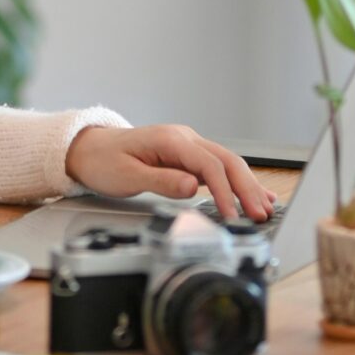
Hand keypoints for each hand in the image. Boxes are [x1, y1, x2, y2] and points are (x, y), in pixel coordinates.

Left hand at [65, 123, 276, 222]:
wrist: (90, 149)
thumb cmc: (105, 161)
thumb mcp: (128, 174)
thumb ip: (162, 180)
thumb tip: (192, 186)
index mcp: (171, 140)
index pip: (208, 165)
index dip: (224, 191)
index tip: (233, 215)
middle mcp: (184, 138)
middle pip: (226, 160)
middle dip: (246, 188)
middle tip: (261, 215)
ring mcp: (188, 146)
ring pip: (227, 163)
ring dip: (247, 185)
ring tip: (265, 208)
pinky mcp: (187, 157)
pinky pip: (218, 167)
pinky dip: (238, 181)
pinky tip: (254, 193)